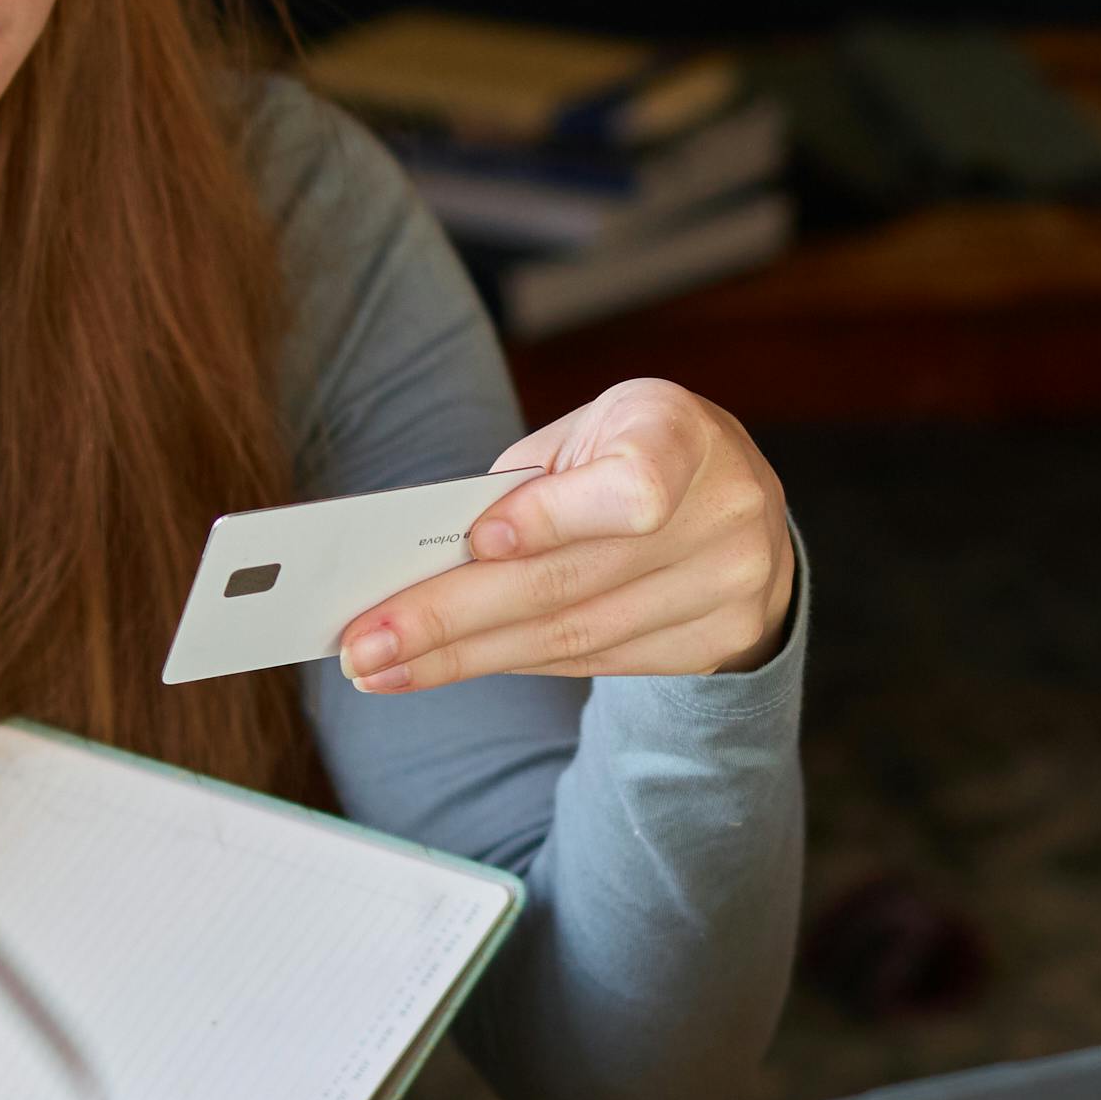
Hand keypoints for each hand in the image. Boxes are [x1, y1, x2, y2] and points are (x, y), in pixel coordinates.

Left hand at [335, 378, 798, 693]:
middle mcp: (723, 512)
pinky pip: (593, 662)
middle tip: (363, 642)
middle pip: (570, 582)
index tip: (478, 543)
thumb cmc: (633, 451)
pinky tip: (449, 664)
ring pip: (573, 637)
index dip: (553, 518)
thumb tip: (425, 563)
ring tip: (381, 666)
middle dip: (450, 617)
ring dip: (463, 656)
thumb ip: (523, 485)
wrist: (737, 504)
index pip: (629, 487)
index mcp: (683, 433)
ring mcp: (729, 586)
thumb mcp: (588, 435)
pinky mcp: (717, 642)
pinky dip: (510, 660)